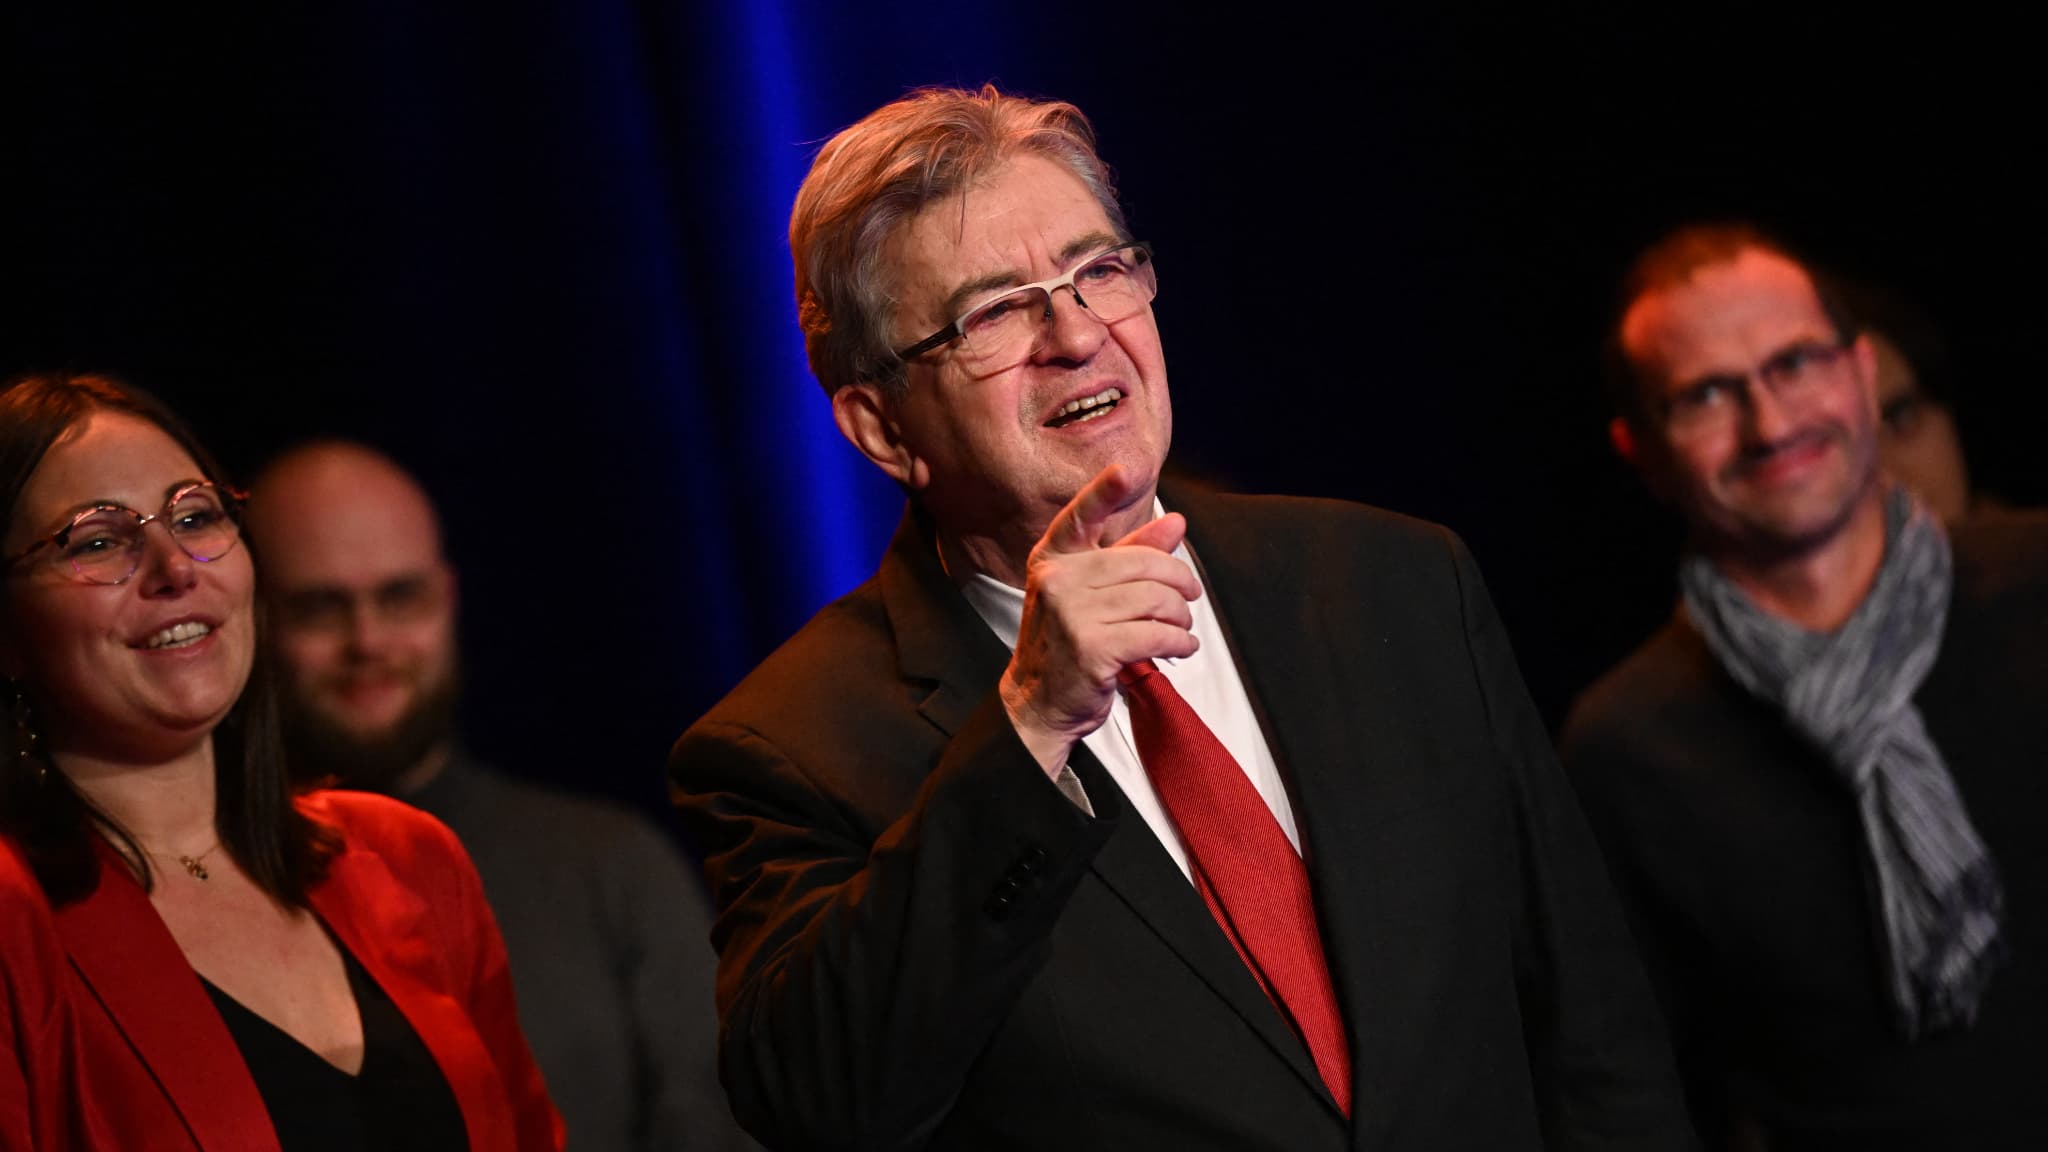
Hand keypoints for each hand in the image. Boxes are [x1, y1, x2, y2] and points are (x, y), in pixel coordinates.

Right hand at [1000, 464, 1201, 773]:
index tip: (1126, 470)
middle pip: (1143, 564)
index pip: (1081, 516)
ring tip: (1181, 628)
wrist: (1037, 704)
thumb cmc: (1068, 644)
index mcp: (1054, 559)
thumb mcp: (1091, 594)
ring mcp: (1072, 614)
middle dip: (1178, 581)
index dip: (1104, 491)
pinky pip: (1156, 634)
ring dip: (1180, 617)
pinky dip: (1179, 642)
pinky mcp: (1092, 647)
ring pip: (1155, 600)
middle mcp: (1058, 581)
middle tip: (1189, 597)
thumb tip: (1175, 522)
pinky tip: (1180, 647)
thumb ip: (1131, 555)